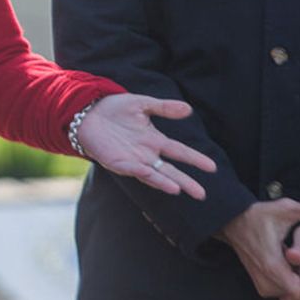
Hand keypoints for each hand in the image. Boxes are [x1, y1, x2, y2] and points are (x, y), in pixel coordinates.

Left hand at [76, 94, 217, 198]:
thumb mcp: (141, 104)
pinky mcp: (116, 162)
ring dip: (165, 182)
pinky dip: (142, 173)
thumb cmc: (114, 109)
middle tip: (202, 194)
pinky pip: (131, 169)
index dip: (195, 159)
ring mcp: (132, 159)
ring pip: (153, 174)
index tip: (212, 167)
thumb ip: (163, 107)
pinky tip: (152, 176)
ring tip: (179, 190)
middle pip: (170, 170)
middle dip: (186, 182)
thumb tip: (188, 109)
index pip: (179, 151)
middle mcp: (146, 153)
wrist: (86, 112)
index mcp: (154, 140)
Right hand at [220, 197, 299, 299]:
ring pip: (292, 296)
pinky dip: (294, 284)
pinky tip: (293, 268)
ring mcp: (263, 286)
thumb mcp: (285, 209)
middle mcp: (266, 280)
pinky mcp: (262, 287)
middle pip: (299, 296)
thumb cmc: (259, 216)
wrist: (234, 223)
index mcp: (272, 265)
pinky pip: (285, 293)